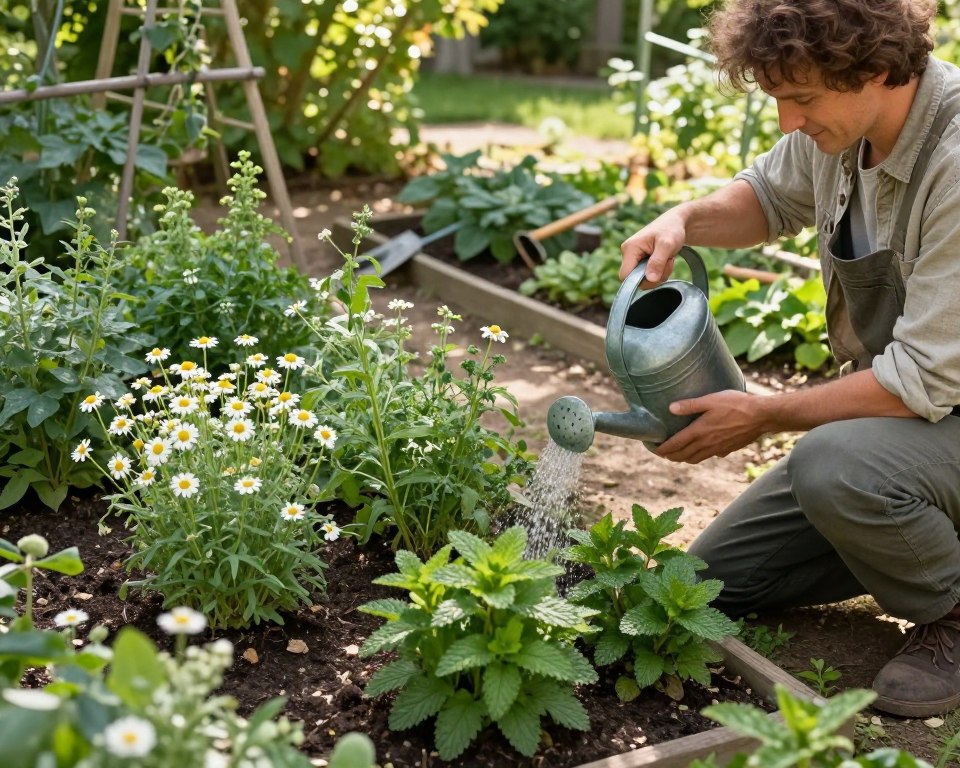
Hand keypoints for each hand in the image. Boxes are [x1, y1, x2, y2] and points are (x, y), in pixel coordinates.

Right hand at [619, 210, 686, 283]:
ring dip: (659, 274)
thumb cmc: (671, 229)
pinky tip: (665, 261)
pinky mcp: (641, 261)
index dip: (640, 280)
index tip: (657, 273)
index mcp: (630, 249)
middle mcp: (628, 254)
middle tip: (667, 263)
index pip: (625, 276)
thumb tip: (650, 279)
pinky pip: (648, 275)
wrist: (676, 222)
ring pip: (644, 279)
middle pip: (636, 280)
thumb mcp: (667, 245)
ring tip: (667, 259)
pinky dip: (659, 272)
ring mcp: (634, 258)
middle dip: (654, 277)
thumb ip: (657, 262)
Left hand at [654, 390, 768, 463]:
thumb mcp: (711, 399)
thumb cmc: (737, 404)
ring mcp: (718, 449)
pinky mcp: (728, 449)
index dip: (664, 449)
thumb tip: (671, 408)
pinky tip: (703, 450)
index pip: (676, 444)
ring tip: (679, 455)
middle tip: (664, 454)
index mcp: (699, 432)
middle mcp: (707, 443)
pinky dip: (701, 456)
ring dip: (685, 459)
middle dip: (672, 456)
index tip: (656, 450)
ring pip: (696, 459)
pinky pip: (710, 456)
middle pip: (684, 456)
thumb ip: (691, 405)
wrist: (762, 416)